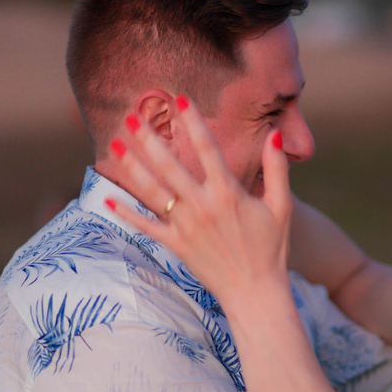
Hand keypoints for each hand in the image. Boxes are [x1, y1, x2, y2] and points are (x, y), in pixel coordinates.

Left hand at [104, 98, 292, 303]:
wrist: (256, 292)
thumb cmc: (272, 248)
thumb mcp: (282, 207)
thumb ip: (277, 168)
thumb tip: (274, 133)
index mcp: (229, 194)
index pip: (208, 149)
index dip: (194, 122)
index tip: (180, 98)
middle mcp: (203, 207)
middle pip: (170, 166)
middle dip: (149, 139)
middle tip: (131, 116)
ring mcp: (186, 227)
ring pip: (153, 191)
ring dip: (132, 167)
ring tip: (114, 144)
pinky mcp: (176, 246)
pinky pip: (147, 226)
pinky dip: (126, 213)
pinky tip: (108, 197)